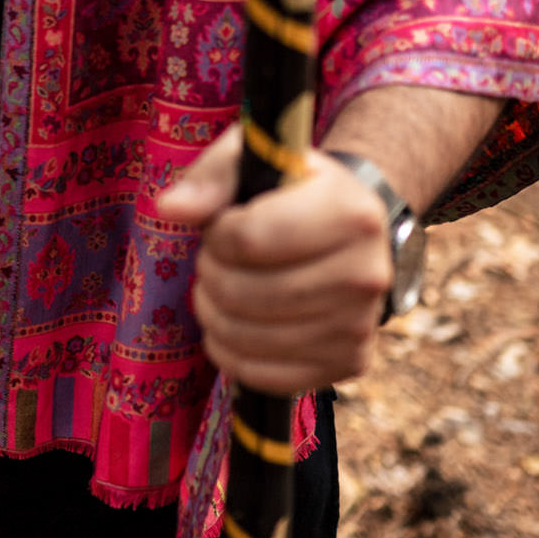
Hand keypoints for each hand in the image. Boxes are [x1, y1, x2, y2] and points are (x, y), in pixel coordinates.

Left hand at [155, 125, 391, 394]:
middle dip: (211, 274)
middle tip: (216, 260)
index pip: (251, 239)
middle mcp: (367, 273)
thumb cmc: (290, 192)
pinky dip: (230, 353)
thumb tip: (170, 207)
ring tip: (222, 287)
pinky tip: (232, 324)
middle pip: (245, 293)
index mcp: (351, 213)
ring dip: (213, 313)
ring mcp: (361, 325)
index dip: (217, 235)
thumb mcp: (253, 162)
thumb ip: (210, 178)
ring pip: (249, 337)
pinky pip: (263, 375)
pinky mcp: (348, 364)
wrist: (347, 233)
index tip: (221, 227)